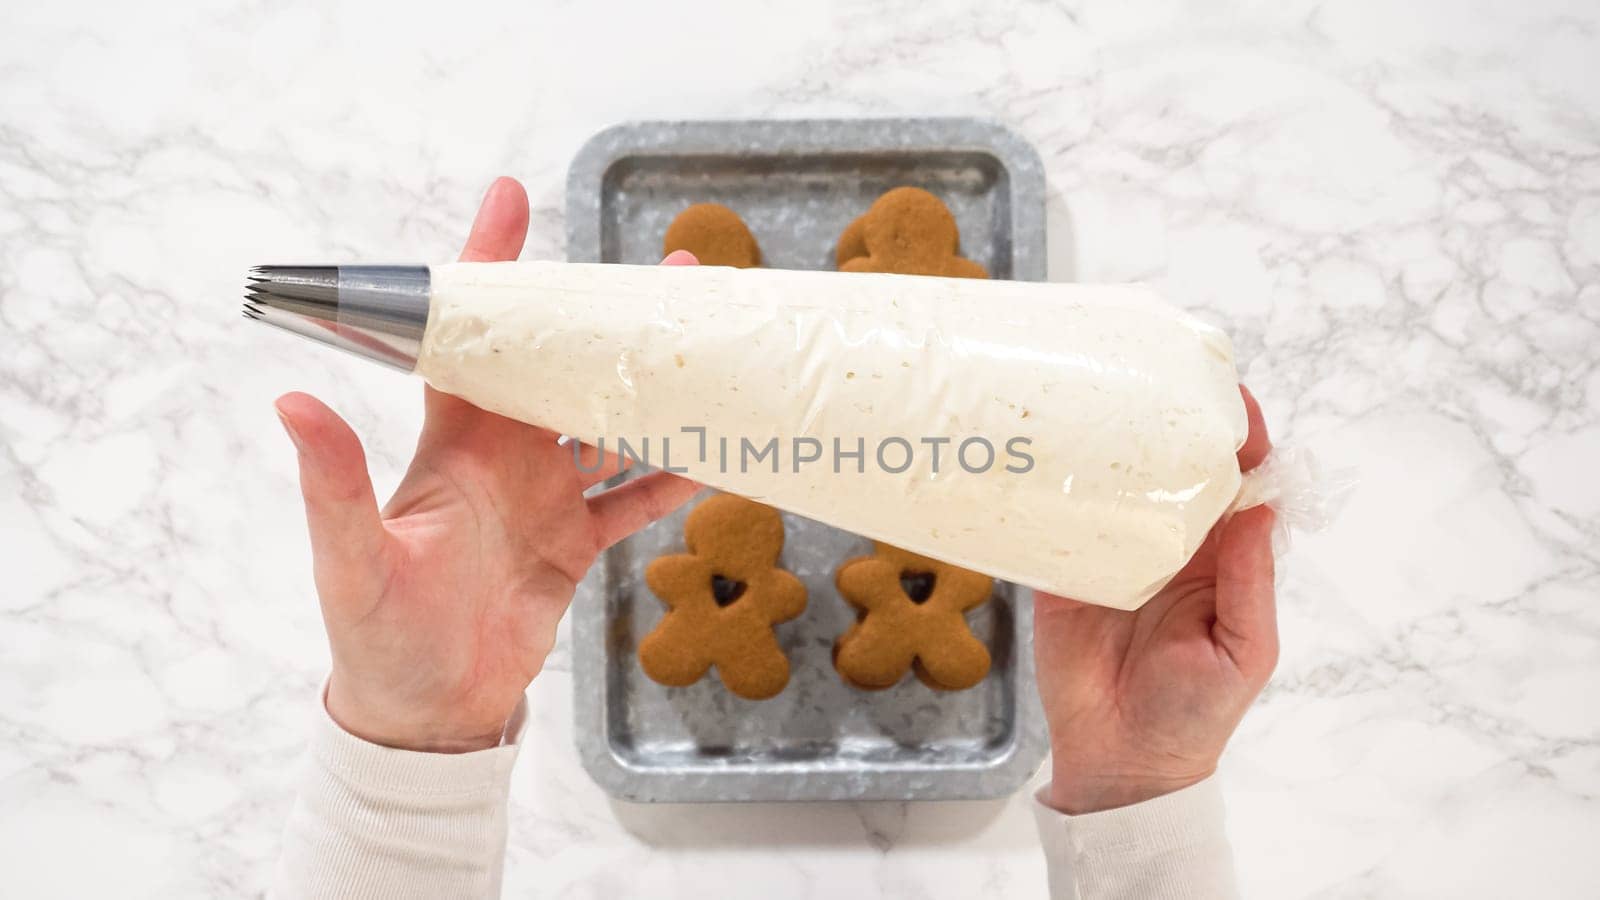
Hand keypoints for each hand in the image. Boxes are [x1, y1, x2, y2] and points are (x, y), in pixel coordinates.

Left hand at [275, 177, 702, 751]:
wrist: (426, 714)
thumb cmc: (376, 636)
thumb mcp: (353, 560)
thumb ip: (334, 485)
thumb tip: (290, 402)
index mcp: (452, 443)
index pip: (466, 340)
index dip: (485, 271)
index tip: (510, 201)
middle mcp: (503, 456)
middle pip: (560, 368)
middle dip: (605, 318)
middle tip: (665, 267)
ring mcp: (544, 497)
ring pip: (609, 423)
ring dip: (652, 385)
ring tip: (704, 342)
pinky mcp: (575, 542)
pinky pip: (634, 498)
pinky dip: (673, 475)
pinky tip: (715, 449)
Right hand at [1034, 387, 1275, 812]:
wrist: (1122, 762)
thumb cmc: (1196, 714)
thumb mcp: (1244, 651)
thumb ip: (1250, 582)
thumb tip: (1258, 509)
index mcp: (1221, 558)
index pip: (1236, 485)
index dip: (1240, 439)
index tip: (1232, 397)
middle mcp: (1167, 545)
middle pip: (1172, 470)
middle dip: (1168, 426)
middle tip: (1153, 380)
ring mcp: (1112, 555)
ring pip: (1114, 487)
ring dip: (1108, 448)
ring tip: (1097, 403)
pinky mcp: (1063, 574)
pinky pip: (1058, 525)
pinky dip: (1050, 494)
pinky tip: (1045, 460)